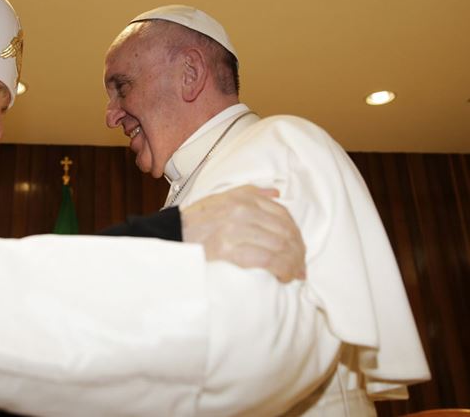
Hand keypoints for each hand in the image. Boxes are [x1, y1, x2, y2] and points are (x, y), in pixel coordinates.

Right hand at [180, 185, 305, 281]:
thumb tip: (277, 193)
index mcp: (242, 197)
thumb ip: (249, 193)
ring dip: (292, 264)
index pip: (282, 214)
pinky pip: (267, 259)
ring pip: (279, 246)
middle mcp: (241, 210)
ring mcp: (235, 229)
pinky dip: (281, 270)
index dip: (296, 234)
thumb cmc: (194, 222)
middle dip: (298, 252)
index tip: (299, 249)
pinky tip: (284, 277)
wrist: (169, 236)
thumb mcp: (220, 198)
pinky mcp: (229, 249)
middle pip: (284, 231)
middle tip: (300, 267)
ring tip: (294, 275)